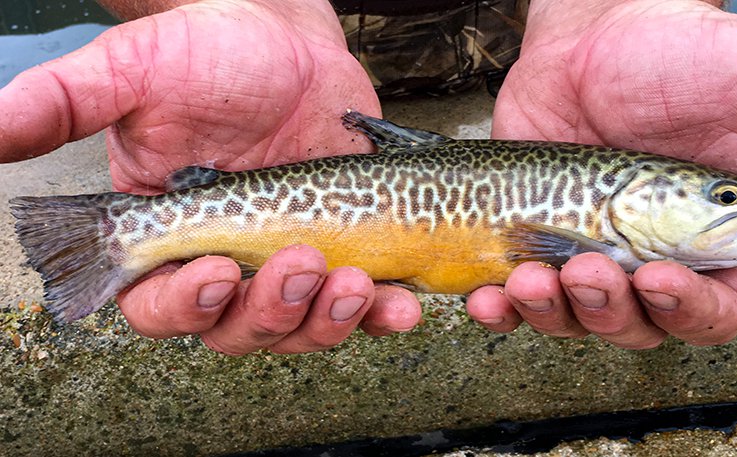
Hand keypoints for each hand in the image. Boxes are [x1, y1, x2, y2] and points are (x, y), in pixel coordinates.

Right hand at [0, 0, 420, 353]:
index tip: (213, 269)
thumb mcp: (130, 72)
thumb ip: (62, 105)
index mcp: (169, 239)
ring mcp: (293, 259)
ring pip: (302, 328)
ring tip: (356, 282)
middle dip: (271, 311)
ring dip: (329, 321)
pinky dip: (382, 313)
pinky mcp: (347, 249)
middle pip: (239, 331)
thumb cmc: (205, 52)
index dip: (182, 305)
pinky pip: (364, 304)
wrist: (287, 36)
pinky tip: (402, 301)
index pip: (160, 306)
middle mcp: (230, 261)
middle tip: (300, 264)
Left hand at [469, 0, 736, 347]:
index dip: (690, 311)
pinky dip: (500, 311)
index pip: (714, 312)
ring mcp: (585, 255)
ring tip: (531, 277)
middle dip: (610, 309)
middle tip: (590, 266)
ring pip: (573, 322)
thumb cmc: (675, 54)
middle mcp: (648, 258)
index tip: (660, 274)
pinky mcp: (531, 244)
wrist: (589, 35)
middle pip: (638, 327)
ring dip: (551, 313)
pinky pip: (515, 301)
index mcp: (709, 241)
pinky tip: (488, 297)